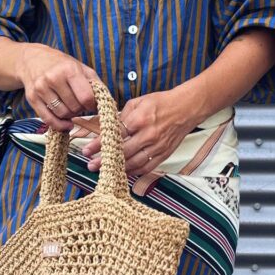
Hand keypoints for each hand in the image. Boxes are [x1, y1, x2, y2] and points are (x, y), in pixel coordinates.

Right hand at [17, 44, 102, 131]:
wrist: (32, 59)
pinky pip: (48, 120)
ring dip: (69, 116)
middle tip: (78, 104)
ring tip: (70, 107)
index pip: (85, 97)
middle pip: (74, 108)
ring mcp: (41, 89)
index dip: (92, 105)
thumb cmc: (61, 65)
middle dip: (80, 109)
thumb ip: (95, 84)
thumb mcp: (81, 68)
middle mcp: (53, 78)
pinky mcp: (32, 98)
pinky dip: (59, 125)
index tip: (91, 104)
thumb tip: (106, 103)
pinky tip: (66, 123)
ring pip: (62, 115)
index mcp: (69, 70)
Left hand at [80, 89, 195, 174]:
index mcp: (140, 119)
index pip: (115, 134)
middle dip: (104, 160)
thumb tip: (107, 127)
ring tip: (105, 172)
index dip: (99, 144)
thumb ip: (122, 116)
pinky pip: (146, 168)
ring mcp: (157, 147)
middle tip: (91, 165)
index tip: (87, 150)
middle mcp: (148, 135)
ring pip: (134, 163)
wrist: (186, 108)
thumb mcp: (138, 102)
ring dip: (118, 169)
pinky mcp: (164, 154)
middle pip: (122, 152)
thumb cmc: (161, 103)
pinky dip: (134, 172)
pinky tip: (123, 173)